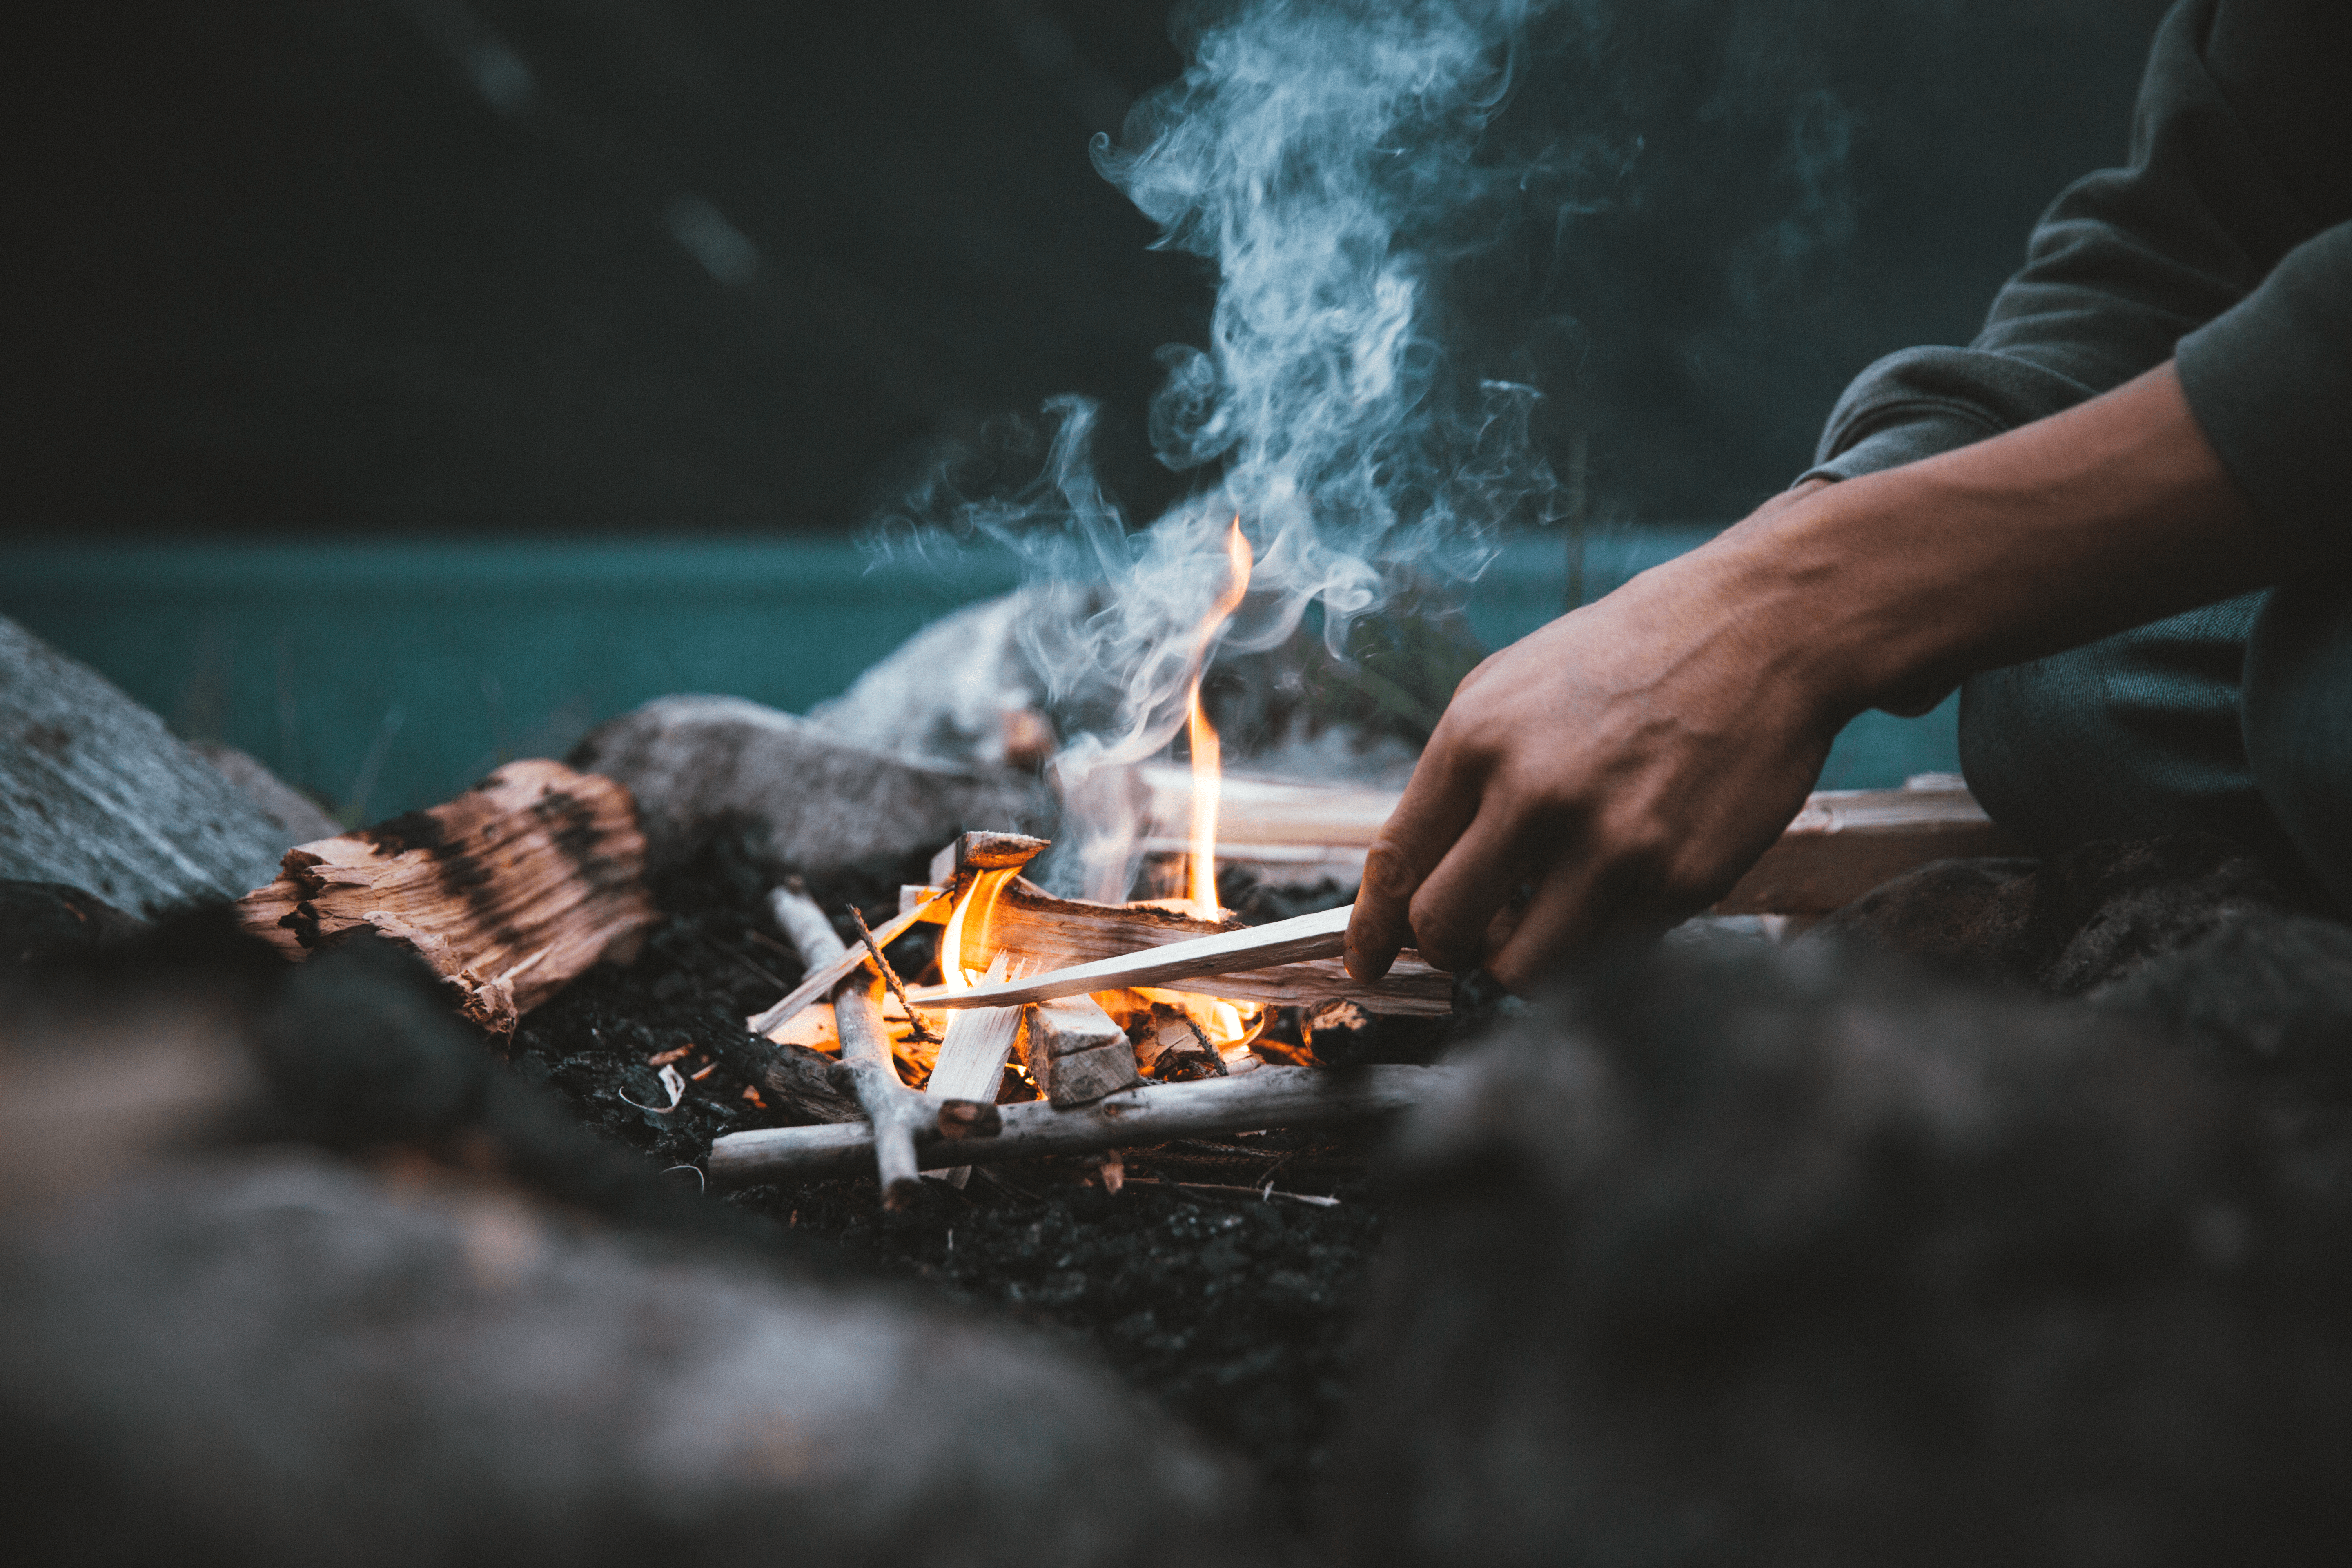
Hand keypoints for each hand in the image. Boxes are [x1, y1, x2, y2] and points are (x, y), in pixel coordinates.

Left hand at [1345, 482, 1849, 991]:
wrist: (1760, 629)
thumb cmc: (1630, 656)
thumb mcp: (1510, 687)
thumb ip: (1457, 779)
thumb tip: (1412, 874)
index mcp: (1478, 739)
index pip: (1395, 863)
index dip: (1370, 930)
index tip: (1364, 962)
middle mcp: (1536, 794)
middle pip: (1442, 930)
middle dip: (1447, 949)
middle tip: (1473, 934)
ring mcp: (1612, 843)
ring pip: (1523, 969)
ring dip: (1523, 960)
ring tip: (1548, 917)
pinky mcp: (1679, 879)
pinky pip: (1611, 956)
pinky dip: (1602, 942)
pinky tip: (1620, 886)